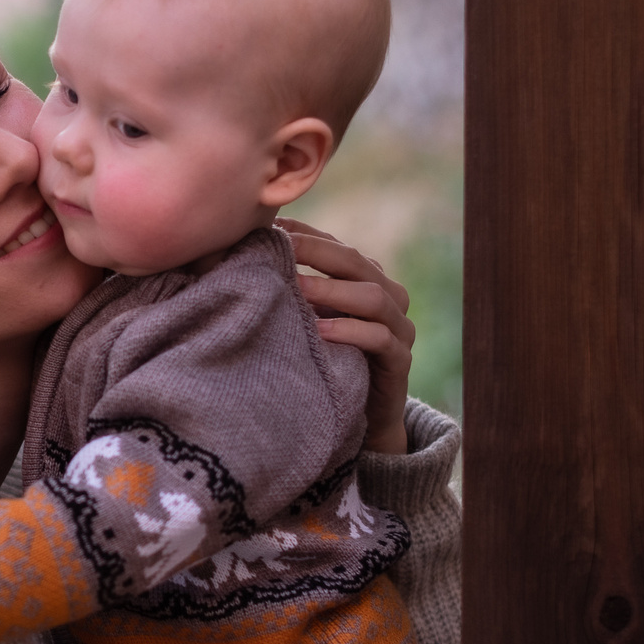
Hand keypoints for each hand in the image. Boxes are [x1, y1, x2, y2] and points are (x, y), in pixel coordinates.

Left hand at [281, 219, 414, 455]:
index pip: (338, 247)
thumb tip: (243, 255)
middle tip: (282, 248)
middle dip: (318, 251)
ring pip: (374, 297)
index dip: (307, 234)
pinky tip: (320, 330)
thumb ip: (295, 290)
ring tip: (297, 287)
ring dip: (332, 290)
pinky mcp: (401, 362)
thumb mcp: (310, 321)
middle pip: (357, 263)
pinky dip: (350, 331)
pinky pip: (381, 339)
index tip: (271, 226)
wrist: (360, 418)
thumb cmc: (327, 361)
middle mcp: (390, 297)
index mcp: (368, 280)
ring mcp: (400, 329)